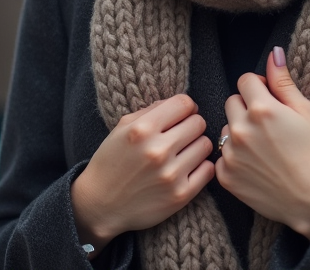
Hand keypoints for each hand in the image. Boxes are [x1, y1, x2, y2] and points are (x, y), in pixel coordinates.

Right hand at [71, 94, 214, 250]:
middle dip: (191, 125)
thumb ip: (151, 111)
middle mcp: (158, 150)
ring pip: (205, 144)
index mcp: (142, 130)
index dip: (185, 107)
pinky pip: (208, 170)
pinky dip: (201, 167)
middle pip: (198, 123)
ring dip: (196, 146)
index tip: (181, 115)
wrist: (101, 205)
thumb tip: (183, 104)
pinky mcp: (180, 195)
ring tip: (183, 152)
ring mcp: (171, 174)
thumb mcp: (122, 129)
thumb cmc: (111, 163)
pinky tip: (187, 168)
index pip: (184, 104)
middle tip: (181, 135)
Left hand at [215, 47, 309, 240]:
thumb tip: (273, 54)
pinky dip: (234, 158)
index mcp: (262, 108)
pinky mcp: (225, 176)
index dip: (260, 88)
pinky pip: (221, 156)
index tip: (272, 101)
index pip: (245, 81)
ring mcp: (230, 154)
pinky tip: (255, 165)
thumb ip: (284, 82)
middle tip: (268, 126)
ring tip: (263, 148)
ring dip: (239, 132)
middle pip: (232, 102)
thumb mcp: (307, 112)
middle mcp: (240, 129)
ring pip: (225, 128)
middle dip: (247, 108)